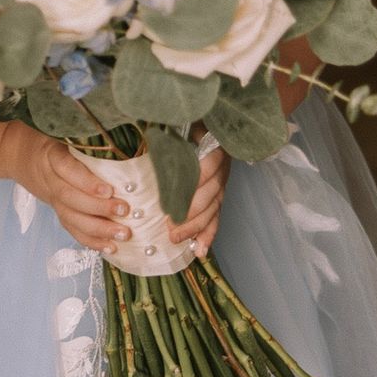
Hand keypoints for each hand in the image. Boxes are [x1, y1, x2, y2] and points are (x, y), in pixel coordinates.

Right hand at [8, 128, 138, 254]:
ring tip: (123, 233)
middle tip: (124, 210)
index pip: (67, 169)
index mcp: (52, 155)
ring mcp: (54, 199)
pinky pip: (73, 230)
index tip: (109, 189)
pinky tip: (110, 247)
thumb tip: (130, 143)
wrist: (24, 156)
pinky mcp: (59, 213)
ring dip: (99, 229)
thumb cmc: (56, 142)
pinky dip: (92, 241)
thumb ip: (90, 139)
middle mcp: (51, 180)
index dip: (86, 181)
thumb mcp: (67, 133)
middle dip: (99, 208)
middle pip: (71, 198)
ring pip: (72, 218)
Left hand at [169, 138, 230, 257]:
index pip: (208, 168)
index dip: (193, 184)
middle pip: (210, 195)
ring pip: (213, 209)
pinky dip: (208, 235)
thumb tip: (154, 140)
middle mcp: (222, 169)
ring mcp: (221, 184)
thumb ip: (172, 136)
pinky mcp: (218, 197)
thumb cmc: (188, 126)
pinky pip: (216, 218)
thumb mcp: (181, 126)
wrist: (205, 126)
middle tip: (170, 227)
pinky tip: (200, 250)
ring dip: (196, 228)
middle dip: (190, 214)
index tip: (175, 197)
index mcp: (215, 148)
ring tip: (177, 240)